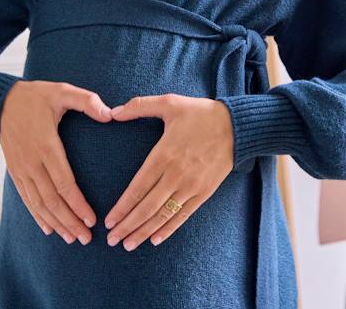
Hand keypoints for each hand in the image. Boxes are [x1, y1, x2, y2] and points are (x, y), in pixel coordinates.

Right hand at [0, 80, 112, 244]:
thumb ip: (87, 101)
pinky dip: (37, 215)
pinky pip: (26, 198)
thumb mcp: (63, 91)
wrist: (3, 100)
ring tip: (71, 238)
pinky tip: (48, 227)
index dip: (78, 204)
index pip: (64, 182)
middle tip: (86, 238)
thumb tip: (110, 114)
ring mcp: (21, 168)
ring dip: (55, 222)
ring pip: (38, 203)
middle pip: (52, 199)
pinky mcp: (15, 170)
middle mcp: (32, 162)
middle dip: (69, 221)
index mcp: (46, 145)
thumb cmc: (38, 96)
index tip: (91, 220)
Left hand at [104, 93, 233, 250]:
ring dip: (144, 231)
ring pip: (163, 215)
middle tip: (112, 240)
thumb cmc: (200, 113)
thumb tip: (113, 112)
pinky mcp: (204, 192)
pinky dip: (169, 229)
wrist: (236, 125)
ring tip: (128, 244)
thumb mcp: (169, 102)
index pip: (138, 187)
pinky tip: (156, 239)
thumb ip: (139, 106)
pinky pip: (183, 215)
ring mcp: (191, 185)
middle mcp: (176, 174)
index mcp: (164, 154)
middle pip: (147, 206)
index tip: (109, 221)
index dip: (122, 207)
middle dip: (128, 225)